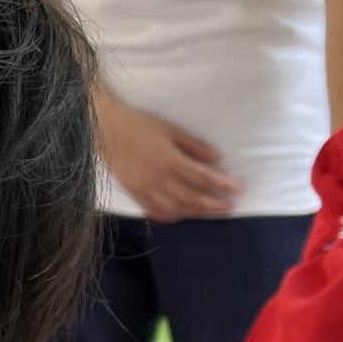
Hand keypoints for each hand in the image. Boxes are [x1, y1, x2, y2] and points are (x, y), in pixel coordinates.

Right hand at [96, 97, 240, 221]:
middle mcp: (158, 178)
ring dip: (195, 213)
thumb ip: (193, 145)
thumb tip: (215, 158)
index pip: (201, 177)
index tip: (236, 189)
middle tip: (229, 207)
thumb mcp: (170, 129)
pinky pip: (155, 210)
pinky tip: (182, 215)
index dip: (221, 185)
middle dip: (212, 204)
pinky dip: (171, 216)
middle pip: (191, 198)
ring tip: (210, 212)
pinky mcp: (134, 193)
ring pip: (175, 208)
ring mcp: (144, 188)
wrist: (106, 131)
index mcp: (168, 160)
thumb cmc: (139, 125)